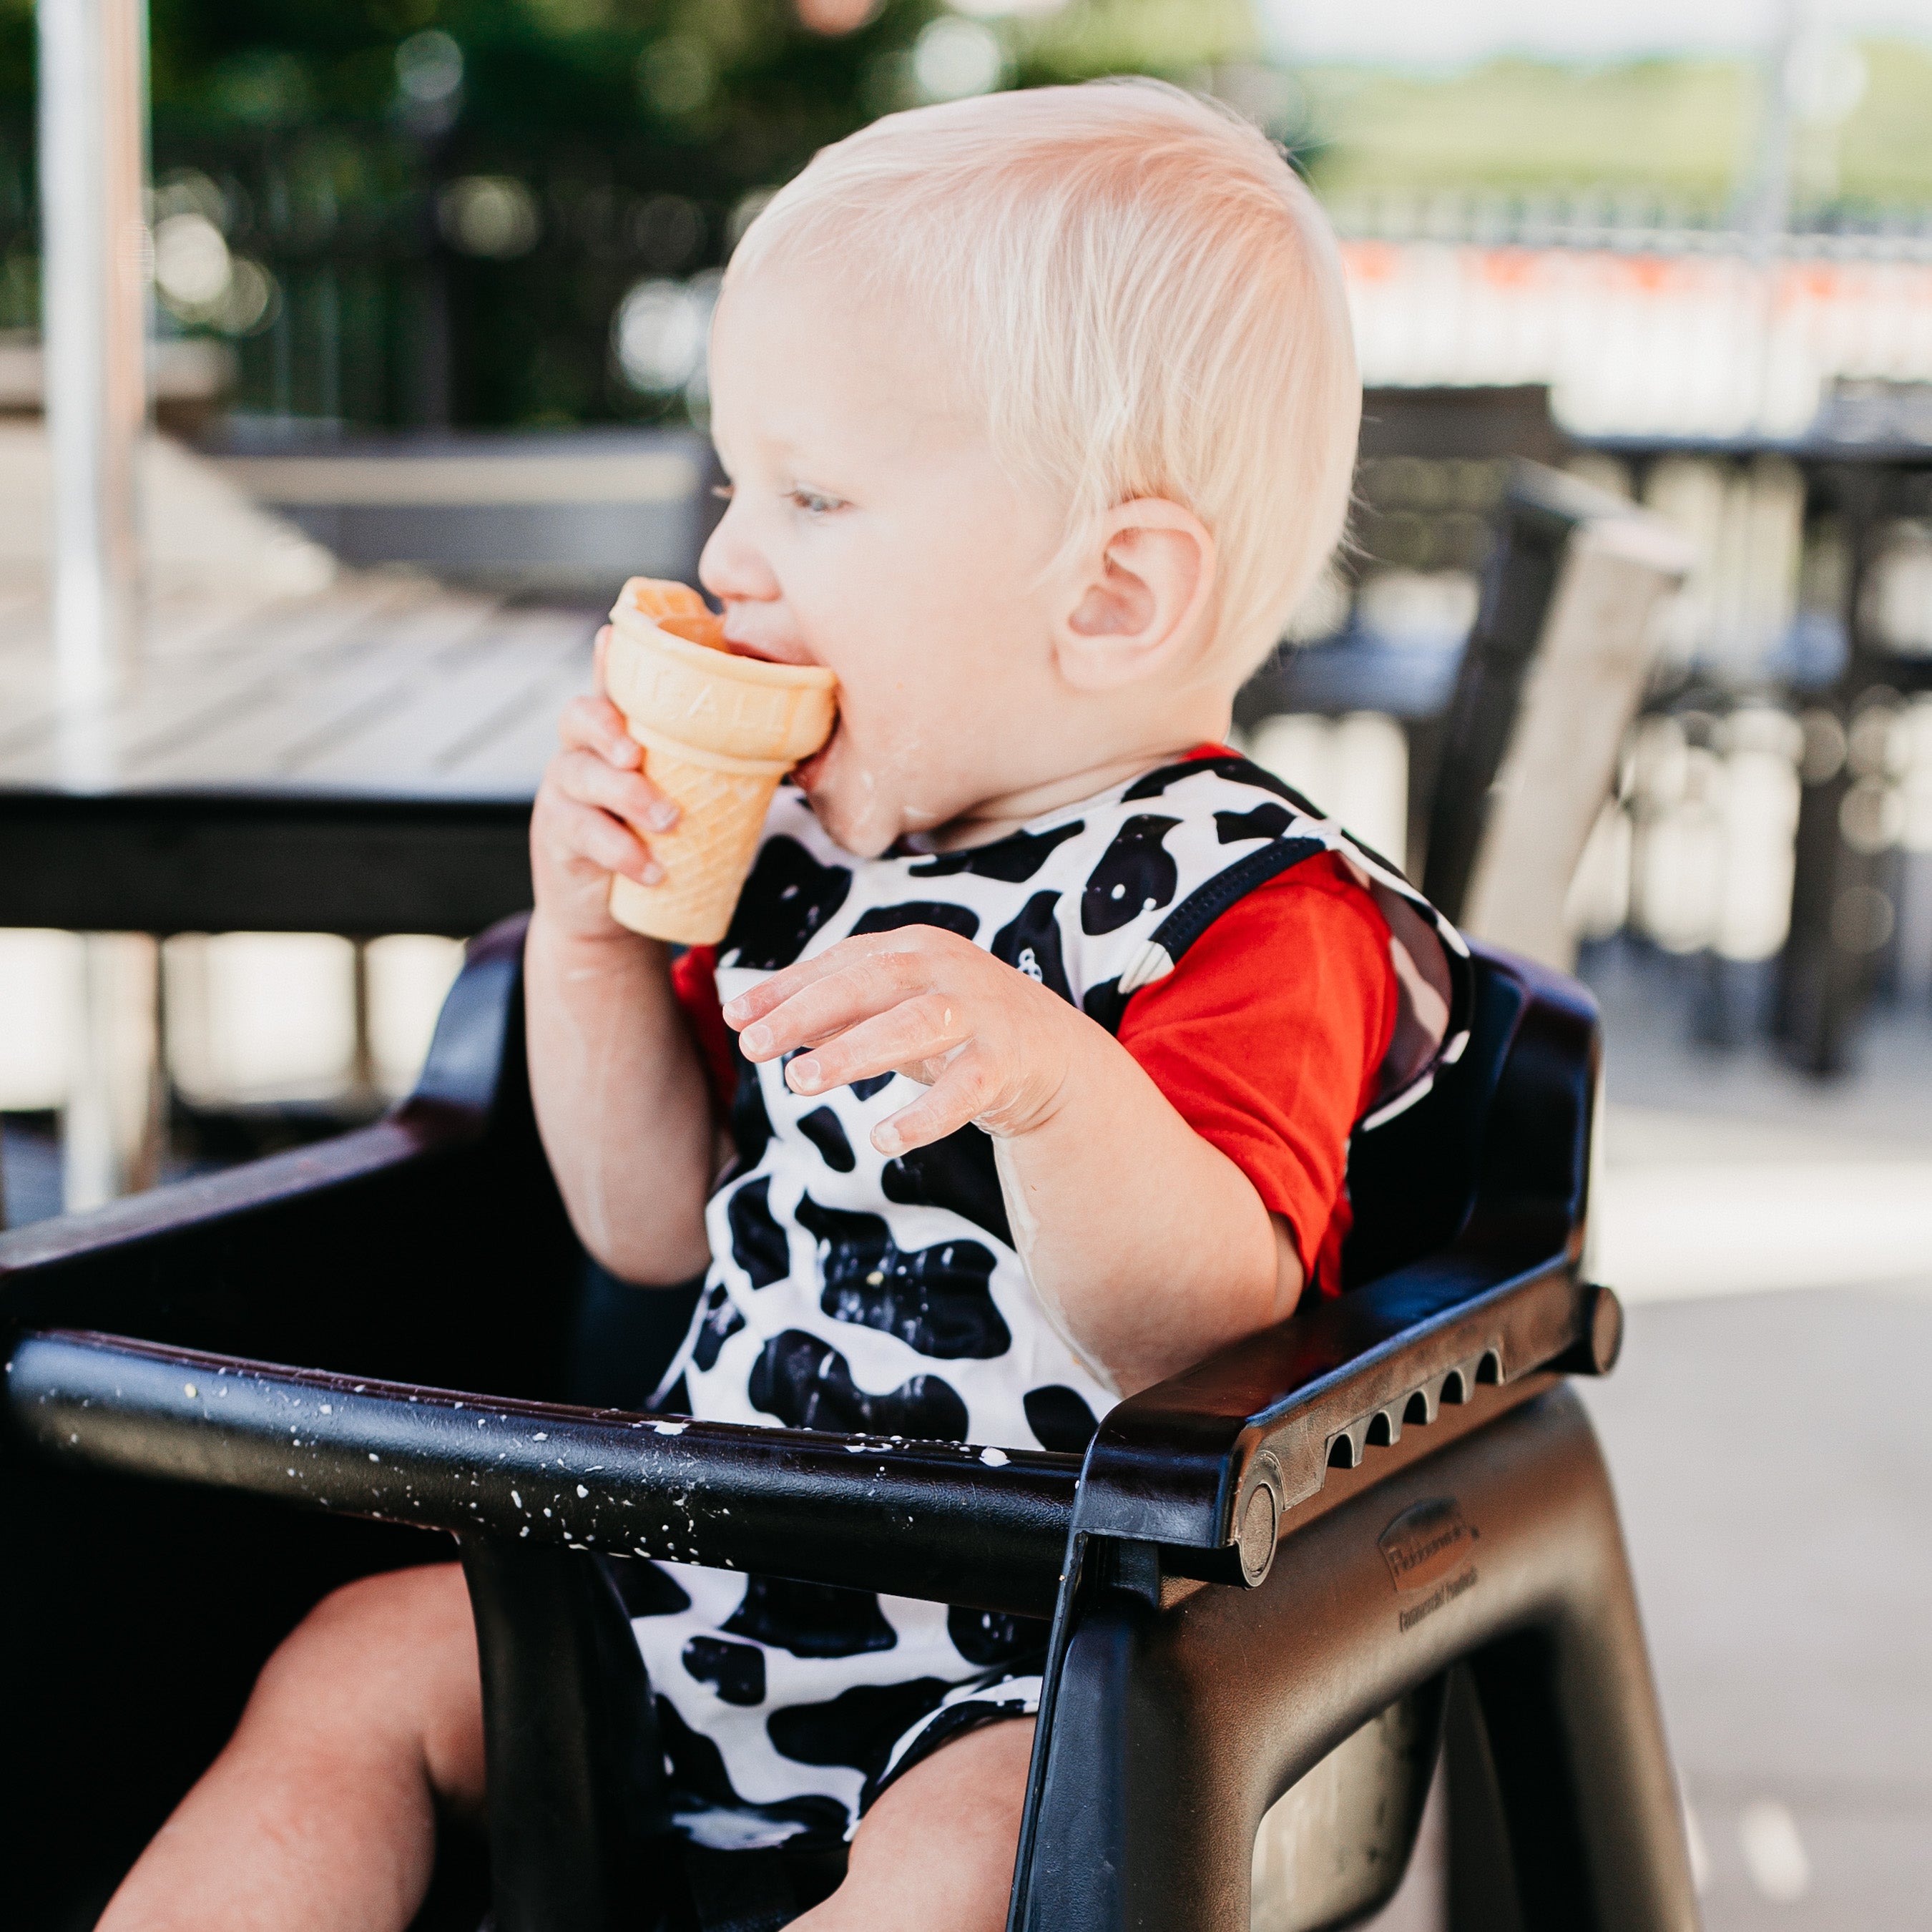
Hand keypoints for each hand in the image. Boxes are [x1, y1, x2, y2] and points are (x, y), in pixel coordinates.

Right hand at [529, 625, 680, 942]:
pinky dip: (621, 852)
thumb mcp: (677, 794)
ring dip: (627, 796)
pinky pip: (583, 836)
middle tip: (638, 755)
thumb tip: (789, 739)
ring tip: (669, 820)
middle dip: (608, 730)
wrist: (607, 910)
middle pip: (578, 719)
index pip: (606, 688)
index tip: (612, 639)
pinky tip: (653, 869)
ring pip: (581, 776)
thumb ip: (709, 764)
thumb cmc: (654, 839)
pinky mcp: (557, 838)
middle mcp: (580, 753)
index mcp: (612, 734)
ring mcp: (563, 794)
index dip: (606, 662)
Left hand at [722, 926, 1102, 1154]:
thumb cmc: (953, 1024)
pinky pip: (963, 1091)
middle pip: (870, 984)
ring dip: (854, 1052)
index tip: (735, 1017)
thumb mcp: (892, 1009)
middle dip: (807, 1013)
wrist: (1050, 1052)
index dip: (785, 988)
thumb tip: (753, 1020)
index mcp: (913, 948)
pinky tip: (880, 1139)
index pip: (840, 963)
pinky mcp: (1006, 1063)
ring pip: (912, 1027)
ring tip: (799, 1081)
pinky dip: (922, 1117)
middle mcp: (946, 970)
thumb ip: (832, 1011)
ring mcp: (980, 1013)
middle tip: (753, 1047)